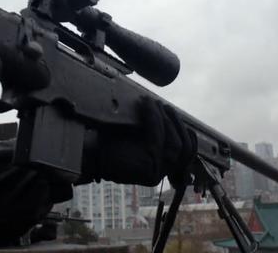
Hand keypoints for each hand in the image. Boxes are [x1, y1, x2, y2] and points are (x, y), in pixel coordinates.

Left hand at [79, 97, 195, 185]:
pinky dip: (154, 119)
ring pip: (174, 145)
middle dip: (176, 123)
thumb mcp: (137, 134)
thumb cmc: (111, 142)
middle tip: (164, 105)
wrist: (90, 154)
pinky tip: (146, 106)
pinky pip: (158, 141)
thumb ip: (155, 129)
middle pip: (184, 148)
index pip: (187, 152)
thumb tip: (167, 110)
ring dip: (165, 119)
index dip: (187, 132)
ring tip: (154, 103)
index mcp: (160, 166)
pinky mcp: (148, 171)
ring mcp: (156, 173)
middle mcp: (161, 173)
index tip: (175, 112)